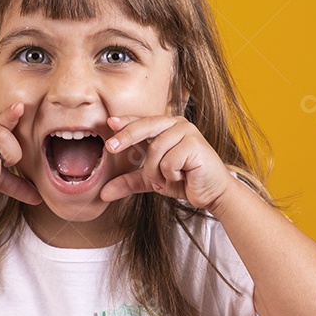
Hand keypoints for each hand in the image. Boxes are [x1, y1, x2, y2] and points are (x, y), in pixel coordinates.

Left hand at [99, 115, 233, 210]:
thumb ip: (129, 182)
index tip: (109, 124)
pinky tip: (183, 176)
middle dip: (126, 137)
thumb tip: (103, 193)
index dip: (125, 123)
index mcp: (165, 128)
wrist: (211, 193)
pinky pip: (169, 161)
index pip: (141, 122)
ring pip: (155, 150)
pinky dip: (171, 175)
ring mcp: (187, 131)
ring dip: (156, 172)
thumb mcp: (151, 180)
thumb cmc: (184, 181)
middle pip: (145, 127)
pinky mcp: (195, 144)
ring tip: (167, 179)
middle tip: (110, 147)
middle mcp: (176, 124)